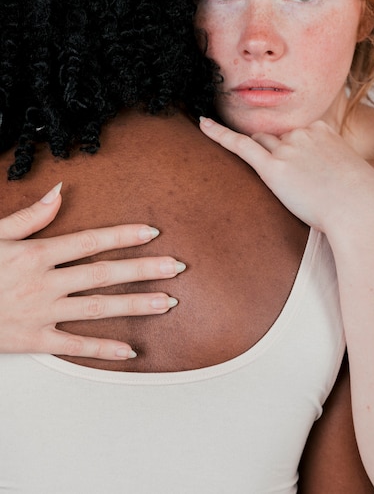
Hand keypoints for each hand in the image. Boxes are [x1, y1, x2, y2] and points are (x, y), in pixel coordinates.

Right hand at [0, 183, 181, 359]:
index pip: (90, 242)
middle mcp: (45, 283)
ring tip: (167, 302)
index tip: (151, 233)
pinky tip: (131, 350)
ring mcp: (42, 312)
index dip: (122, 236)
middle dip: (143, 270)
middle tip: (176, 267)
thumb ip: (30, 216)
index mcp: (36, 254)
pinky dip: (103, 349)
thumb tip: (60, 191)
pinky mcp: (34, 339)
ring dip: (135, 305)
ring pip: (97, 308)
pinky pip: (74, 346)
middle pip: (103, 274)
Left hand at [199, 117, 373, 231]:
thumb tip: (321, 177)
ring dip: (262, 157)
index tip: (300, 165)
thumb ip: (330, 164)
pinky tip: (203, 125)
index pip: (295, 133)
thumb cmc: (359, 198)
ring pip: (261, 144)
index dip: (293, 151)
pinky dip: (219, 134)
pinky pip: (241, 145)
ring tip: (278, 177)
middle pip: (274, 137)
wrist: (361, 210)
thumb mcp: (349, 171)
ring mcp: (287, 149)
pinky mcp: (274, 168)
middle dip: (275, 154)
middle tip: (292, 180)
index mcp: (322, 129)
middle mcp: (302, 133)